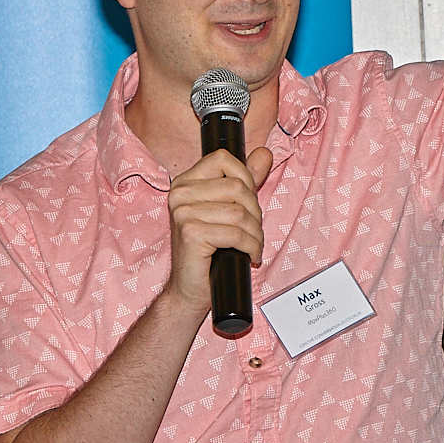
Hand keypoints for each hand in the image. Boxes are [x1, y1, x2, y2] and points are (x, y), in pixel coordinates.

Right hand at [162, 146, 273, 314]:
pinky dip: (251, 246)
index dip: (246, 178)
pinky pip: (236, 233)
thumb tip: (263, 153)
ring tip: (252, 245)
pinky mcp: (191, 233)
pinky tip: (250, 255)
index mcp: (185, 183)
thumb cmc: (208, 251)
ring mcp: (183, 213)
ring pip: (240, 212)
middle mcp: (180, 194)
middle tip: (253, 231)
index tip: (249, 202)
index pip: (224, 159)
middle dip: (255, 212)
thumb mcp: (227, 210)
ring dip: (255, 233)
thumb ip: (244, 180)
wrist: (189, 289)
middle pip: (237, 187)